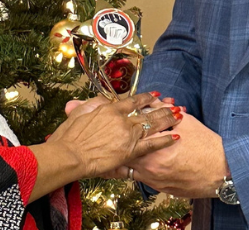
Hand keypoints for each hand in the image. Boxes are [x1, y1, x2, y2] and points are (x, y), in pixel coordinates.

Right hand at [48, 92, 182, 178]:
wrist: (69, 154)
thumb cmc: (68, 137)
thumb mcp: (77, 114)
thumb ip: (90, 105)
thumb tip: (100, 100)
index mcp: (109, 109)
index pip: (131, 101)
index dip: (145, 98)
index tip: (155, 95)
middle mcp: (121, 119)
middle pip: (147, 111)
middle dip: (162, 107)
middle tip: (174, 103)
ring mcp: (127, 134)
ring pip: (152, 124)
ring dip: (167, 119)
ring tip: (179, 114)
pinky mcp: (130, 150)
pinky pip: (152, 144)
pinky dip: (164, 139)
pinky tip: (175, 136)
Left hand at [124, 112, 227, 198]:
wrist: (222, 171)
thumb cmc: (206, 146)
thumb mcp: (186, 122)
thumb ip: (164, 111)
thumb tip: (153, 101)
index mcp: (155, 147)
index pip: (132, 134)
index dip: (127, 125)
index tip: (124, 121)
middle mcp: (150, 166)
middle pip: (125, 153)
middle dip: (122, 143)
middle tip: (118, 136)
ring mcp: (153, 180)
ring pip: (128, 169)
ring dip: (126, 158)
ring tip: (122, 149)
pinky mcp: (159, 189)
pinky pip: (139, 179)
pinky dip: (137, 169)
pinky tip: (138, 162)